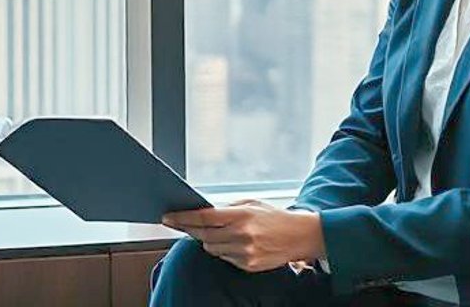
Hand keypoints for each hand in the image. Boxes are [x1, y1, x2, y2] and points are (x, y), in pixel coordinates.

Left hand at [161, 200, 324, 273]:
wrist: (300, 236)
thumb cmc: (274, 217)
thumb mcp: (251, 204)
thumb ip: (227, 208)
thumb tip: (203, 212)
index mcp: (241, 216)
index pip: (203, 218)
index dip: (183, 218)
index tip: (169, 217)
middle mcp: (241, 235)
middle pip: (203, 235)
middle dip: (190, 229)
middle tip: (180, 223)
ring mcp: (245, 253)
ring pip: (211, 248)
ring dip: (209, 240)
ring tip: (220, 232)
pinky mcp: (248, 265)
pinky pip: (224, 258)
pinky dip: (223, 250)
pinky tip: (234, 243)